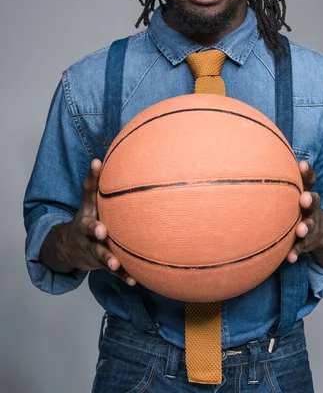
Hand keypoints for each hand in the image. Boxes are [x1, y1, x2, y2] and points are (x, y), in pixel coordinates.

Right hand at [40, 159, 135, 285]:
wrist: (70, 247)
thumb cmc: (86, 217)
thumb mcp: (87, 201)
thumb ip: (92, 182)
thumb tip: (98, 158)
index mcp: (86, 217)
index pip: (88, 205)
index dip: (92, 198)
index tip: (98, 198)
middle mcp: (87, 235)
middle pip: (90, 234)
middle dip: (95, 233)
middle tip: (102, 232)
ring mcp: (93, 250)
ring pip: (101, 255)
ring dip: (109, 260)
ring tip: (115, 263)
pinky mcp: (101, 264)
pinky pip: (114, 272)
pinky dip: (123, 276)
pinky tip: (134, 281)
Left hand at [286, 161, 322, 270]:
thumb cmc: (298, 205)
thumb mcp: (295, 191)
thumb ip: (279, 179)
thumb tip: (250, 158)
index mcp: (306, 192)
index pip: (309, 179)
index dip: (307, 172)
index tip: (301, 165)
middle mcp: (312, 207)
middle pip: (314, 201)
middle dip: (310, 199)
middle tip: (304, 198)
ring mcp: (313, 224)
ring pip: (311, 225)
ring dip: (306, 227)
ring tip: (301, 229)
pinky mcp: (310, 241)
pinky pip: (303, 247)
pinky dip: (297, 252)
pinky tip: (290, 257)